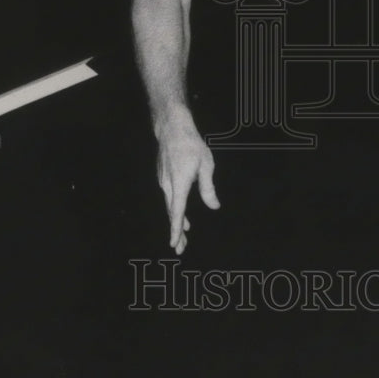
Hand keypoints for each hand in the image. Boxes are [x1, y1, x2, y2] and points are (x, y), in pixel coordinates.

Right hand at [156, 116, 219, 254]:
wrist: (172, 128)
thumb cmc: (191, 144)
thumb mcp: (206, 165)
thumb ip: (208, 188)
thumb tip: (214, 206)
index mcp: (179, 183)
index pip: (176, 211)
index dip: (175, 229)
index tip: (174, 244)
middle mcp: (168, 184)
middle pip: (171, 213)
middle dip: (176, 232)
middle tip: (180, 249)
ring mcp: (163, 180)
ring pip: (169, 205)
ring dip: (175, 220)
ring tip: (183, 235)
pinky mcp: (163, 176)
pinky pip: (169, 197)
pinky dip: (174, 208)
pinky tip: (180, 212)